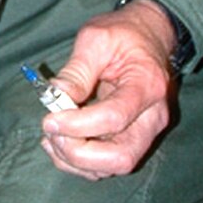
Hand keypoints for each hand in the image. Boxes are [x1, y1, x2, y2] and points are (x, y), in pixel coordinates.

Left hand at [38, 0, 176, 179]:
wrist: (149, 37)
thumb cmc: (124, 34)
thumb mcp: (96, 39)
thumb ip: (76, 71)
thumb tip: (54, 99)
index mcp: (147, 85)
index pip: (114, 117)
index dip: (78, 124)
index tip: (49, 118)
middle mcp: (153, 117)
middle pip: (121, 157)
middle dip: (78, 153)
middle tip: (52, 132)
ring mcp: (146, 132)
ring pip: (112, 167)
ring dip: (75, 160)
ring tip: (51, 136)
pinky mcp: (133, 140)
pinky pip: (106, 165)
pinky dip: (78, 162)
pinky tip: (59, 141)